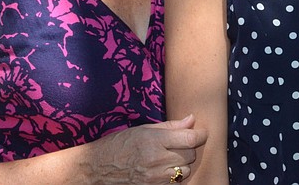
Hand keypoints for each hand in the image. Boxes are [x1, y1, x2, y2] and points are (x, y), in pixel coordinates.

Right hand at [84, 114, 206, 182]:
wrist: (95, 169)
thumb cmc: (118, 145)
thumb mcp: (142, 129)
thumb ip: (170, 126)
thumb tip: (192, 120)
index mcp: (154, 141)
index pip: (190, 139)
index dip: (201, 135)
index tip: (202, 133)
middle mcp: (156, 160)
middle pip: (190, 155)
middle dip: (189, 148)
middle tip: (179, 144)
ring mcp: (154, 178)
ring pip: (184, 171)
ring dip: (182, 164)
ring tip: (169, 158)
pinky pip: (173, 183)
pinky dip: (173, 177)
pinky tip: (163, 170)